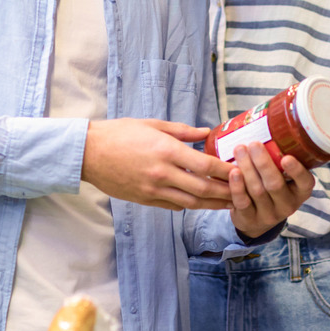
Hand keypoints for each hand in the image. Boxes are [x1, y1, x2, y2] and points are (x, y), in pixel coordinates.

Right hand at [83, 119, 235, 210]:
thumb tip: (206, 132)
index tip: (239, 171)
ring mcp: (152, 189)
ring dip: (212, 204)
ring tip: (228, 203)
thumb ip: (182, 131)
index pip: (204, 165)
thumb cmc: (119, 133)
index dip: (225, 170)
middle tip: (242, 192)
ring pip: (190, 202)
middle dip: (225, 192)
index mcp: (166, 151)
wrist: (88, 153)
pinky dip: (188, 205)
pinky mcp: (144, 199)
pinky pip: (172, 206)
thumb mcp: (152, 124)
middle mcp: (162, 173)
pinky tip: (199, 204)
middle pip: (202, 189)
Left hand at [227, 141, 315, 238]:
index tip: (287, 157)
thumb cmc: (271, 189)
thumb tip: (266, 125)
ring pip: (257, 191)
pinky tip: (232, 172)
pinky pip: (243, 202)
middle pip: (275, 184)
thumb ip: (279, 159)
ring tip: (240, 150)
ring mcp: (268, 214)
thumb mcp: (284, 178)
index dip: (297, 171)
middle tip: (254, 144)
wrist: (256, 220)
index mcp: (300, 192)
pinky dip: (237, 186)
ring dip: (247, 168)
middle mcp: (287, 204)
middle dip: (263, 163)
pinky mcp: (250, 219)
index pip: (305, 183)